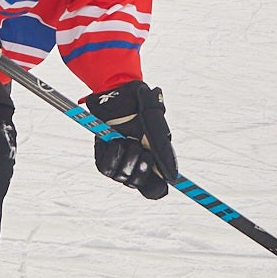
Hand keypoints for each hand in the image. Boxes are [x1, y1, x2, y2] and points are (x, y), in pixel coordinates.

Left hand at [85, 81, 174, 198]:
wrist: (117, 89)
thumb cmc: (140, 103)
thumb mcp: (155, 121)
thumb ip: (163, 149)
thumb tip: (172, 177)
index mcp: (155, 159)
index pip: (156, 188)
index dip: (156, 188)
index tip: (157, 183)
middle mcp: (137, 163)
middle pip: (139, 185)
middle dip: (141, 169)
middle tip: (142, 150)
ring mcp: (120, 160)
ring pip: (122, 177)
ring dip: (126, 157)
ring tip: (127, 138)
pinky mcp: (104, 156)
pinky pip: (105, 168)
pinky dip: (112, 154)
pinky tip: (115, 140)